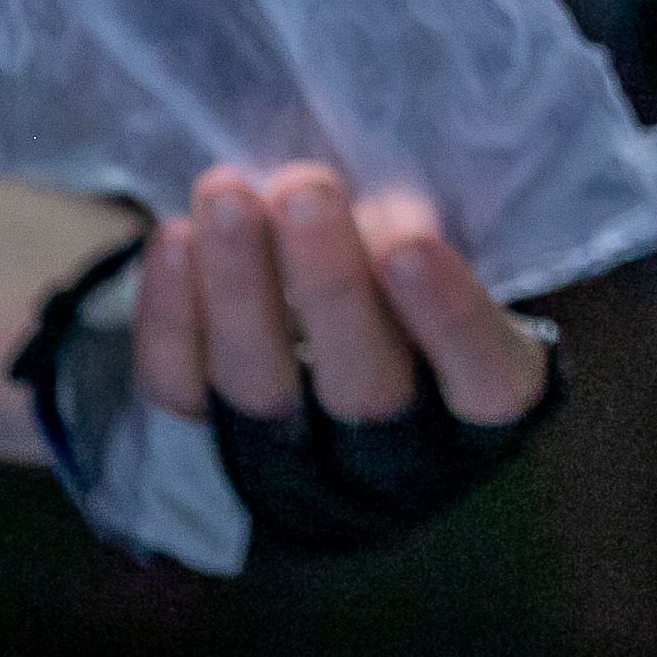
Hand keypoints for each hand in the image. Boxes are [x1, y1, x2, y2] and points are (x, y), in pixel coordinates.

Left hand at [131, 160, 550, 430]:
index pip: (484, 383)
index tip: (410, 245)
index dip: (449, 319)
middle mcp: (387, 463)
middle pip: (362, 390)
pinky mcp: (198, 443)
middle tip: (305, 190)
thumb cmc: (410, 295)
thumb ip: (417, 248)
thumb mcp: (441, 272)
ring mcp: (286, 465)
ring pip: (257, 389)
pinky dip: (171, 314)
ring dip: (239, 283)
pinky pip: (178, 389)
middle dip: (330, 285)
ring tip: (227, 193)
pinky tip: (176, 239)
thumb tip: (380, 222)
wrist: (322, 344)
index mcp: (479, 417)